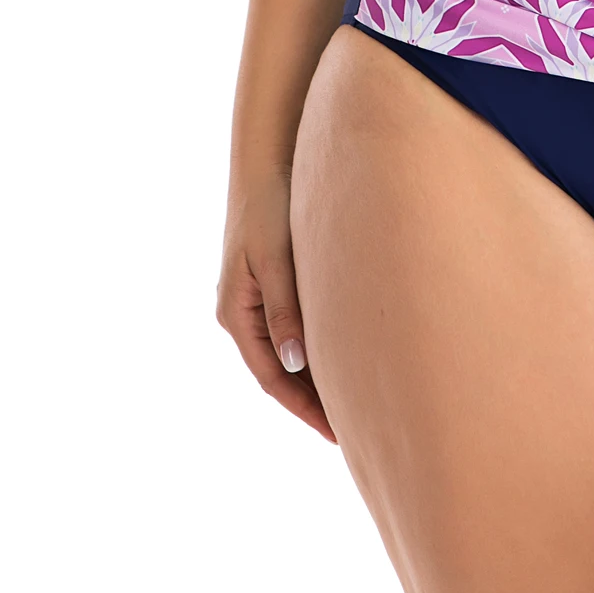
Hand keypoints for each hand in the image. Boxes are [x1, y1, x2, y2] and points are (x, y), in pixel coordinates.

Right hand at [216, 170, 336, 442]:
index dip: (304, 409)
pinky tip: (348, 356)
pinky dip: (318, 348)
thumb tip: (293, 364)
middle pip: (280, 372)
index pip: (272, 379)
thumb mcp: (276, 258)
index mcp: (235, 313)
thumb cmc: (271, 205)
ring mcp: (256, 299)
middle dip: (312, 401)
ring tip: (357, 402)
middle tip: (355, 430)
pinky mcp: (273, 283)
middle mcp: (242, 313)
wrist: (268, 157)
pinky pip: (295, 329)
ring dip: (316, 376)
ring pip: (289, 352)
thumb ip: (284, 310)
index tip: (338, 435)